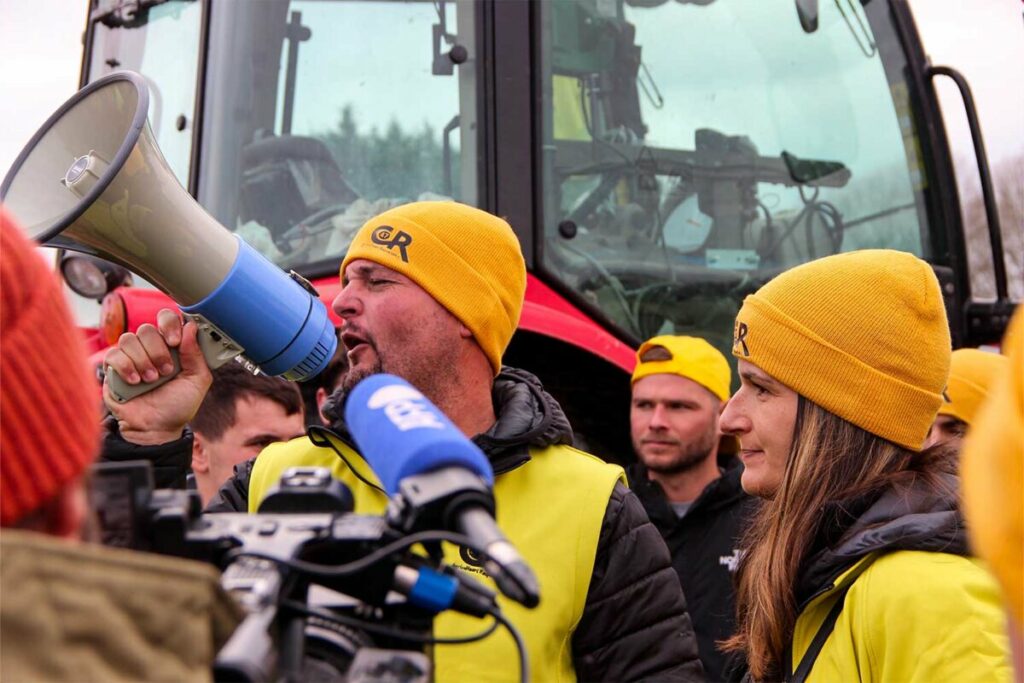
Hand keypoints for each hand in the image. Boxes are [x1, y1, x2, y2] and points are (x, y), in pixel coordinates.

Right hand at [103, 309, 212, 444]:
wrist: (157, 429)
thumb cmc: (177, 405)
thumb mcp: (197, 381)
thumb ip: (196, 355)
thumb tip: (191, 327)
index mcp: (172, 346)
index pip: (167, 318)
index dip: (170, 324)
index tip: (175, 341)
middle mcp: (150, 348)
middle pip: (147, 329)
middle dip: (158, 351)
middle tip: (166, 371)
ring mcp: (130, 357)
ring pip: (129, 339)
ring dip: (143, 361)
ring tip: (151, 380)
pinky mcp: (113, 369)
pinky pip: (114, 354)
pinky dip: (126, 367)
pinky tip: (135, 382)